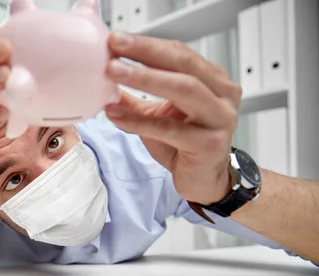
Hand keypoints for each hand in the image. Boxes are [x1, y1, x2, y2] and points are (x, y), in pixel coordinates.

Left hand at [104, 32, 241, 205]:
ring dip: (145, 78)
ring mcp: (220, 119)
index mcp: (213, 80)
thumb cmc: (186, 146)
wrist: (205, 181)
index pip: (178, 53)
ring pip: (184, 89)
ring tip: (115, 72)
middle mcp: (223, 95)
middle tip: (116, 46)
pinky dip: (140, 121)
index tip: (117, 40)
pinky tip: (116, 114)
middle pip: (183, 64)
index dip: (146, 45)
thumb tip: (105, 82)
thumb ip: (135, 99)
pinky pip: (170, 129)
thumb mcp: (157, 116)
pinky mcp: (210, 144)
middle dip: (146, 52)